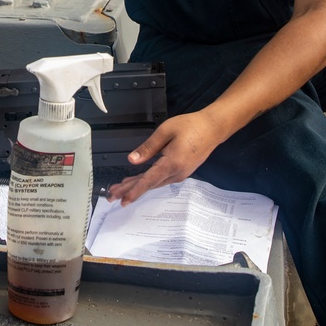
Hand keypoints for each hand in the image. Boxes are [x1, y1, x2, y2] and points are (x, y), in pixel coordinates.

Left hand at [106, 111, 226, 206]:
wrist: (213, 128)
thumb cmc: (191, 126)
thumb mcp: (166, 131)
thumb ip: (148, 147)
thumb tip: (132, 160)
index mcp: (172, 163)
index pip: (149, 180)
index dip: (134, 190)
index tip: (122, 199)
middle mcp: (177, 173)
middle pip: (149, 184)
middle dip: (129, 190)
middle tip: (112, 196)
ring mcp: (180, 174)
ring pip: (154, 183)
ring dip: (137, 186)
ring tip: (120, 189)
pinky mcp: (181, 171)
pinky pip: (161, 179)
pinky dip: (147, 181)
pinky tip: (138, 180)